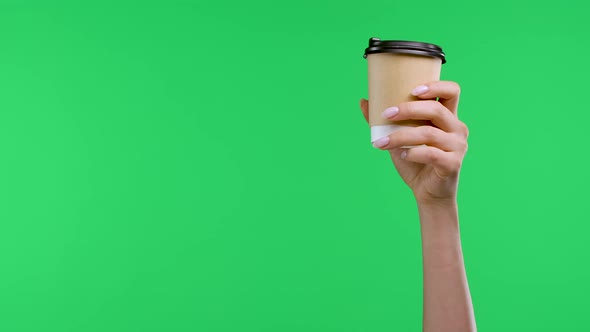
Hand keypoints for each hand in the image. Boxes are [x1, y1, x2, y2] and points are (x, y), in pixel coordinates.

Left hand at [359, 81, 468, 204]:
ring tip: (381, 142)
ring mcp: (457, 146)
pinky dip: (413, 153)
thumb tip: (364, 101)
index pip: (452, 91)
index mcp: (448, 117)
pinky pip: (431, 154)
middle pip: (436, 109)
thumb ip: (385, 121)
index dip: (436, 86)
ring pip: (428, 133)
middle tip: (386, 114)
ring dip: (401, 135)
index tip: (413, 89)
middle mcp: (457, 128)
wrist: (427, 193)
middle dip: (408, 109)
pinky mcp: (453, 164)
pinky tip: (402, 155)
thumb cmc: (415, 161)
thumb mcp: (399, 138)